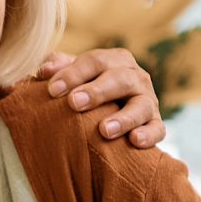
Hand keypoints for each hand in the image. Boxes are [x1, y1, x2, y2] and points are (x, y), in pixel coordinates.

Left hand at [39, 47, 164, 147]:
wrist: (112, 111)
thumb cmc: (86, 90)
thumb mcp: (74, 76)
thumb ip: (59, 69)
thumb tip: (43, 70)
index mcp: (114, 60)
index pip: (94, 61)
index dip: (73, 74)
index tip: (53, 89)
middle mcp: (135, 77)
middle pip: (120, 79)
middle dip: (97, 91)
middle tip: (75, 103)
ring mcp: (148, 100)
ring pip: (141, 105)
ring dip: (124, 118)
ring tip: (105, 130)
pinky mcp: (155, 123)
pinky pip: (157, 129)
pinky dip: (148, 135)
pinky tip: (135, 141)